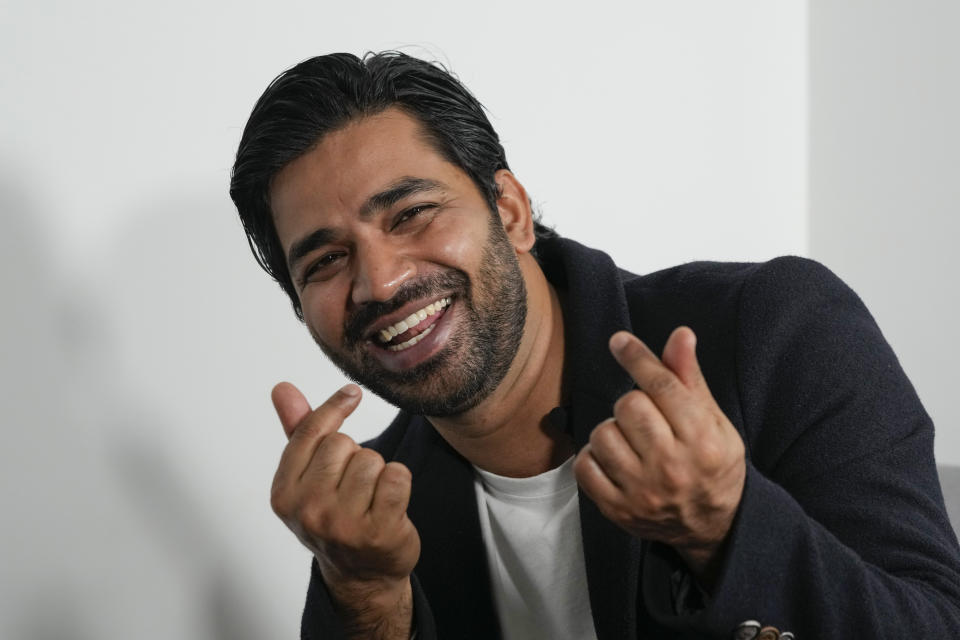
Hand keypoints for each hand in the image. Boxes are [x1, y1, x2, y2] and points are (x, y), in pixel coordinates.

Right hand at [270, 382, 419, 638]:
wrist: (363, 574)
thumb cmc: (334, 516)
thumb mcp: (307, 477)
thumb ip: (297, 430)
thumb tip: (282, 387)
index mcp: (284, 494)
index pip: (310, 433)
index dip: (333, 408)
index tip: (352, 393)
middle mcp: (309, 511)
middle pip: (343, 443)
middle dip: (354, 454)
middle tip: (353, 484)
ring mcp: (343, 524)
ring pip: (372, 459)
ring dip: (378, 472)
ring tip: (370, 497)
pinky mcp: (379, 531)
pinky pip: (398, 476)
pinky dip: (400, 482)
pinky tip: (390, 503)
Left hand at [573, 327, 745, 584]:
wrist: (713, 526)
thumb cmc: (712, 463)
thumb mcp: (713, 420)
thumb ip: (690, 378)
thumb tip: (680, 335)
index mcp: (701, 440)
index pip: (662, 387)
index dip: (637, 358)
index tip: (619, 341)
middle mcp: (672, 467)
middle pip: (629, 406)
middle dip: (633, 404)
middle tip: (646, 418)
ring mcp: (642, 492)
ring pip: (603, 433)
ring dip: (612, 431)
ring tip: (631, 442)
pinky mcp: (618, 511)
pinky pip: (584, 466)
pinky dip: (593, 457)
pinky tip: (613, 460)